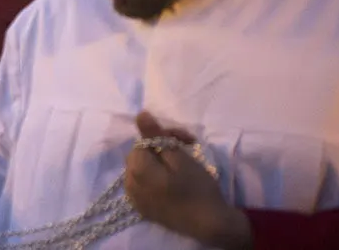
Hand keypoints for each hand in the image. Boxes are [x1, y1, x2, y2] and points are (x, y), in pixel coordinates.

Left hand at [125, 113, 252, 248]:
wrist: (210, 225)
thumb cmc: (197, 188)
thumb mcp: (179, 157)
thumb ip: (155, 135)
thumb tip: (139, 114)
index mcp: (136, 169)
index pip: (144, 140)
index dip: (165, 137)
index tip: (187, 140)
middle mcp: (128, 184)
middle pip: (141, 153)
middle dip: (161, 148)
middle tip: (188, 148)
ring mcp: (134, 198)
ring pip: (141, 168)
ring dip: (158, 162)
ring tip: (182, 164)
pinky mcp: (142, 209)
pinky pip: (142, 184)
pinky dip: (154, 177)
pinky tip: (172, 180)